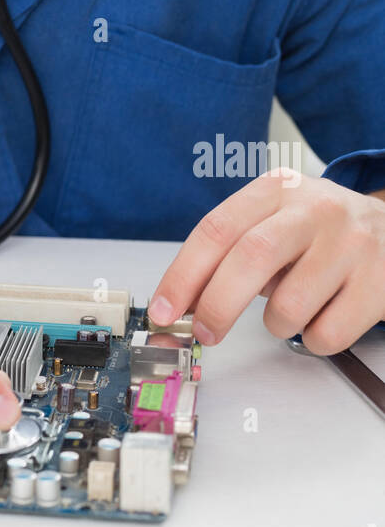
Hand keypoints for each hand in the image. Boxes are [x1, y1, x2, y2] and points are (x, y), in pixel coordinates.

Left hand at [147, 170, 384, 353]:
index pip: (216, 229)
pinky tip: (323, 313)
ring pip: (289, 306)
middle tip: (204, 333)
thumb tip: (183, 303)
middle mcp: (314, 209)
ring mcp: (351, 244)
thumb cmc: (318, 231)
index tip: (163, 311)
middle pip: (250, 258)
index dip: (183, 275)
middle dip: (217, 305)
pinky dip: (313, 338)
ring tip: (291, 307)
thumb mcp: (273, 220)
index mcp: (276, 189)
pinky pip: (326, 334)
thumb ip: (230, 252)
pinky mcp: (379, 283)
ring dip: (277, 323)